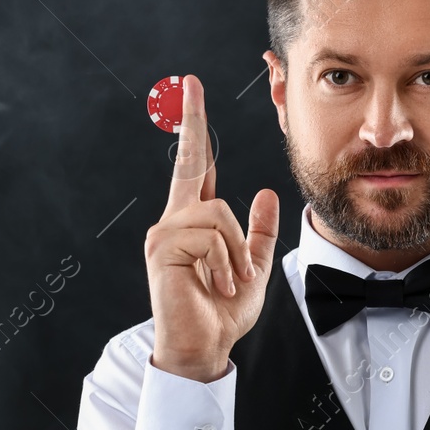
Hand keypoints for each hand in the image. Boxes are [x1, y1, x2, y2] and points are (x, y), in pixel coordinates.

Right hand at [144, 74, 279, 382]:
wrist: (205, 348)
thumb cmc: (224, 312)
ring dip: (236, 252)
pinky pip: (210, 236)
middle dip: (192, 120)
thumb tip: (266, 193)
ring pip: (217, 213)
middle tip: (190, 81)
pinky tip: (219, 286)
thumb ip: (259, 232)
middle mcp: (174, 220)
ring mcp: (165, 234)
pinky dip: (226, 263)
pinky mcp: (163, 250)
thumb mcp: (254, 266)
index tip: (190, 89)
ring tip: (232, 281)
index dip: (194, 129)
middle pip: (191, 164)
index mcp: (194, 222)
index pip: (195, 166)